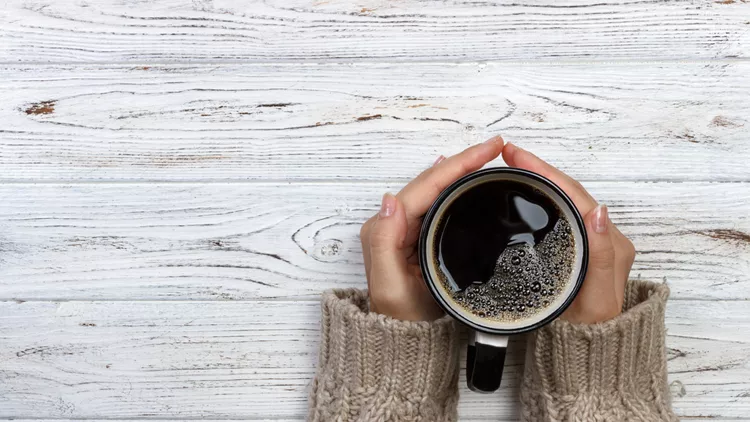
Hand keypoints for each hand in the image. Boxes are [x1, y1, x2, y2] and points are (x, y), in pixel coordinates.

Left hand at [360, 136, 504, 320]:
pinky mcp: (417, 237)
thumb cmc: (401, 319)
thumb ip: (384, 243)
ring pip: (435, 189)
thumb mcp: (390, 286)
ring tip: (485, 155)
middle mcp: (392, 223)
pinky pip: (437, 203)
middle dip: (463, 160)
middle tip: (495, 146)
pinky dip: (454, 187)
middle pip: (431, 182)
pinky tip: (463, 177)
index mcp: (386, 228)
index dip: (458, 163)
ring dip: (459, 170)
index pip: (425, 186)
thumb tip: (390, 199)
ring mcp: (405, 229)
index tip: (488, 150)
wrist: (405, 342)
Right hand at [502, 143, 634, 323]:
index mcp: (609, 241)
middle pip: (568, 191)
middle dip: (538, 167)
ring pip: (562, 200)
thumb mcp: (596, 297)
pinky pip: (558, 214)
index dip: (544, 170)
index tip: (516, 154)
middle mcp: (602, 237)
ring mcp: (588, 242)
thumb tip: (598, 210)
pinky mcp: (574, 250)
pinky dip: (539, 197)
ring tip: (512, 165)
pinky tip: (524, 194)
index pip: (574, 193)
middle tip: (507, 153)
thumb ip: (601, 255)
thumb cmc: (591, 330)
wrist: (587, 354)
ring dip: (538, 179)